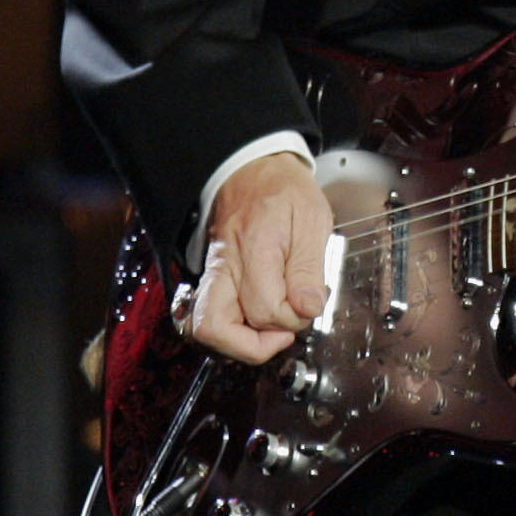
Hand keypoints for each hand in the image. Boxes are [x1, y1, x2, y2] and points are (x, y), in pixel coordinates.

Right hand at [189, 152, 334, 363]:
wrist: (251, 170)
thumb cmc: (284, 190)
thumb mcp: (313, 218)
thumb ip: (310, 267)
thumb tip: (308, 308)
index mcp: (254, 246)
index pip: (264, 307)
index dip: (292, 319)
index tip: (310, 307)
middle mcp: (224, 266)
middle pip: (212, 328)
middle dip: (253, 345)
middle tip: (284, 333)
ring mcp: (212, 274)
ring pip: (203, 328)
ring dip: (238, 342)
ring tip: (272, 330)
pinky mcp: (211, 279)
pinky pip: (210, 316)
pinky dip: (233, 329)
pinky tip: (259, 320)